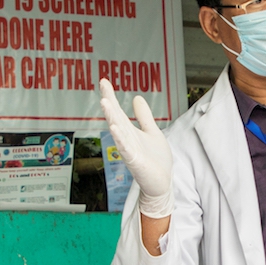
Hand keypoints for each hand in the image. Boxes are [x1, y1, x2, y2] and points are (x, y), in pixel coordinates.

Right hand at [99, 79, 173, 217]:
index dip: (111, 96)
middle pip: (115, 117)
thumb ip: (144, 116)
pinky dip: (120, 139)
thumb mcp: (152, 132)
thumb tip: (136, 97)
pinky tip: (114, 129)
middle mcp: (126, 139)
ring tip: (105, 102)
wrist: (161, 183)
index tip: (104, 81)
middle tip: (103, 86)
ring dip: (111, 117)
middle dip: (109, 102)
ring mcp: (129, 150)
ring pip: (118, 131)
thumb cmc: (156, 160)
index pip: (118, 111)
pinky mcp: (135, 162)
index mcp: (130, 131)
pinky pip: (125, 149)